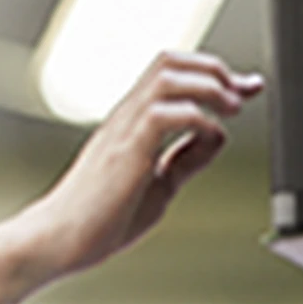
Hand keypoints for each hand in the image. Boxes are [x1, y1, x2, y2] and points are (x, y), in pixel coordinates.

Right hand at [0, 51, 261, 303]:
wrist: (57, 242)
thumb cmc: (96, 222)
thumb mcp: (157, 186)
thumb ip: (184, 161)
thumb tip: (215, 137)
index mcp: (130, 125)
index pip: (173, 76)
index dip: (216, 76)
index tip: (245, 90)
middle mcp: (125, 120)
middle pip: (170, 62)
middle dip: (214, 71)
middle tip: (240, 95)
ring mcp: (122, 132)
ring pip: (169, 76)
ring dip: (209, 86)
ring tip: (231, 107)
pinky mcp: (125, 152)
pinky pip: (164, 115)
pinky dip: (197, 118)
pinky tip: (208, 135)